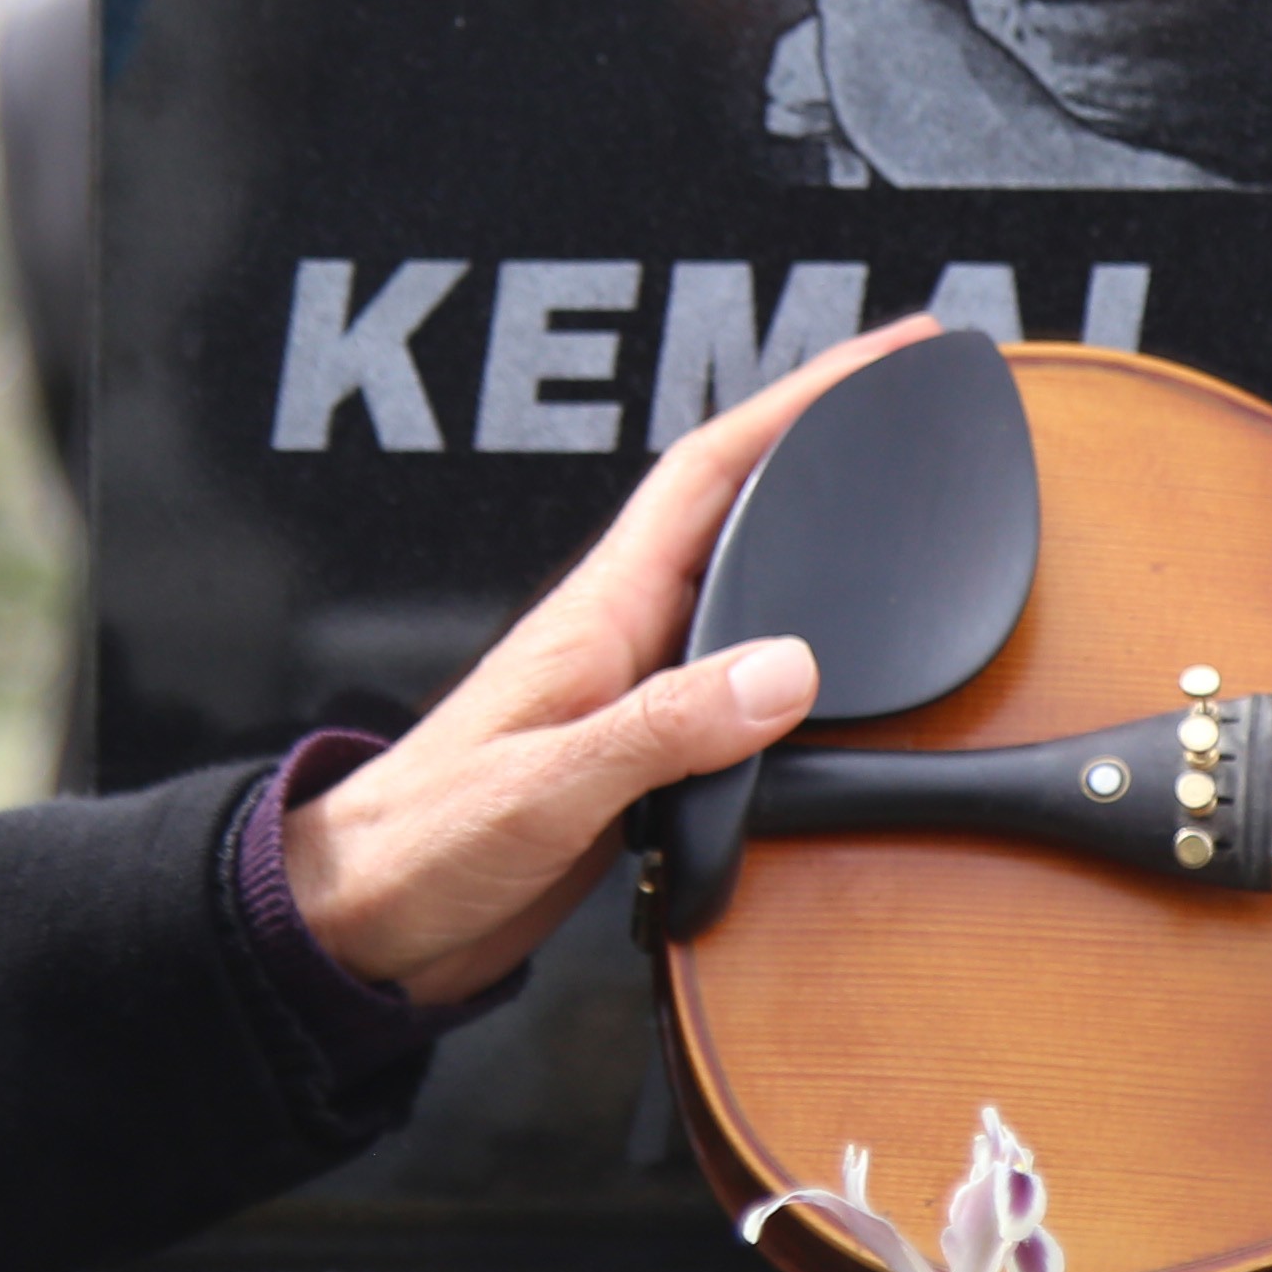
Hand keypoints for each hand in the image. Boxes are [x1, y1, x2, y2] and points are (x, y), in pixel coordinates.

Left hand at [281, 318, 932, 998]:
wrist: (366, 918)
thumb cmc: (424, 841)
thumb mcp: (549, 784)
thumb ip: (664, 727)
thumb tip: (786, 670)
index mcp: (599, 612)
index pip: (713, 470)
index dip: (800, 399)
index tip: (882, 353)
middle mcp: (621, 634)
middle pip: (738, 507)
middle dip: (824, 443)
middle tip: (905, 399)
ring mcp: (628, 686)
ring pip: (739, 587)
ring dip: (807, 538)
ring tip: (883, 501)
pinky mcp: (633, 749)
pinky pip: (731, 672)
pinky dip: (787, 644)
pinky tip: (815, 653)